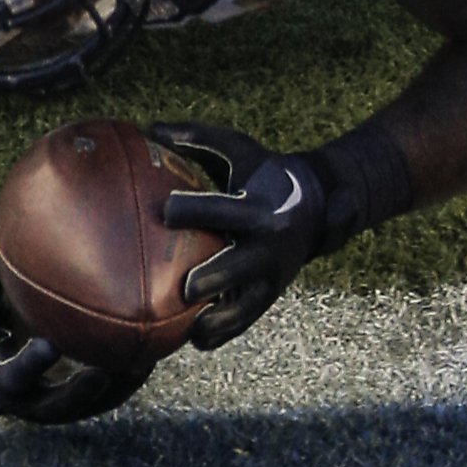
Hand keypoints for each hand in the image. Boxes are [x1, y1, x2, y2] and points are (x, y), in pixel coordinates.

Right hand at [0, 256, 148, 423]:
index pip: (15, 377)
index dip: (32, 362)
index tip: (51, 344)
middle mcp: (23, 401)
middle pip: (56, 407)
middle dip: (82, 392)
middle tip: (107, 372)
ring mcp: (46, 407)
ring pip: (85, 408)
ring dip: (115, 390)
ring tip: (144, 364)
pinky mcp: (66, 404)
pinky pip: (99, 400)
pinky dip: (123, 384)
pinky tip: (150, 359)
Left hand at [150, 121, 326, 349]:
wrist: (318, 205)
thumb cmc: (264, 173)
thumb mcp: (241, 149)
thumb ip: (198, 137)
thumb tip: (148, 127)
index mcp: (260, 208)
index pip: (224, 210)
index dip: (194, 209)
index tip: (163, 209)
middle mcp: (268, 246)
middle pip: (238, 267)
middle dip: (212, 277)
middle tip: (182, 287)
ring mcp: (270, 277)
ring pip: (243, 308)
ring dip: (215, 321)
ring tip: (182, 331)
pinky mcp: (266, 298)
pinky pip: (241, 324)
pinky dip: (217, 335)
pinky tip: (190, 340)